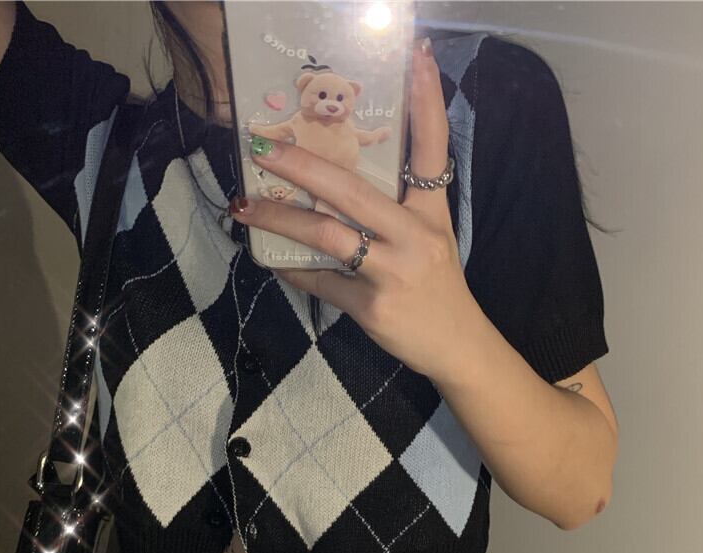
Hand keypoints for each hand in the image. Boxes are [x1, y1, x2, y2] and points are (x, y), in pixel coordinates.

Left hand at [230, 39, 482, 381]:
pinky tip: (272, 259)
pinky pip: (320, 282)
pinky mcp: (371, 306)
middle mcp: (414, 237)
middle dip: (301, 164)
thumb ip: (396, 211)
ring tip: (245, 207)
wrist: (456, 345)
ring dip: (279, 218)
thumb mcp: (431, 239)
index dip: (427, 102)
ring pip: (326, 235)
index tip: (417, 57)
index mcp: (431, 215)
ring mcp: (392, 272)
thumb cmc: (438, 286)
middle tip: (261, 146)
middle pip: (352, 190)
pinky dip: (292, 269)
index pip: (432, 150)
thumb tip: (338, 186)